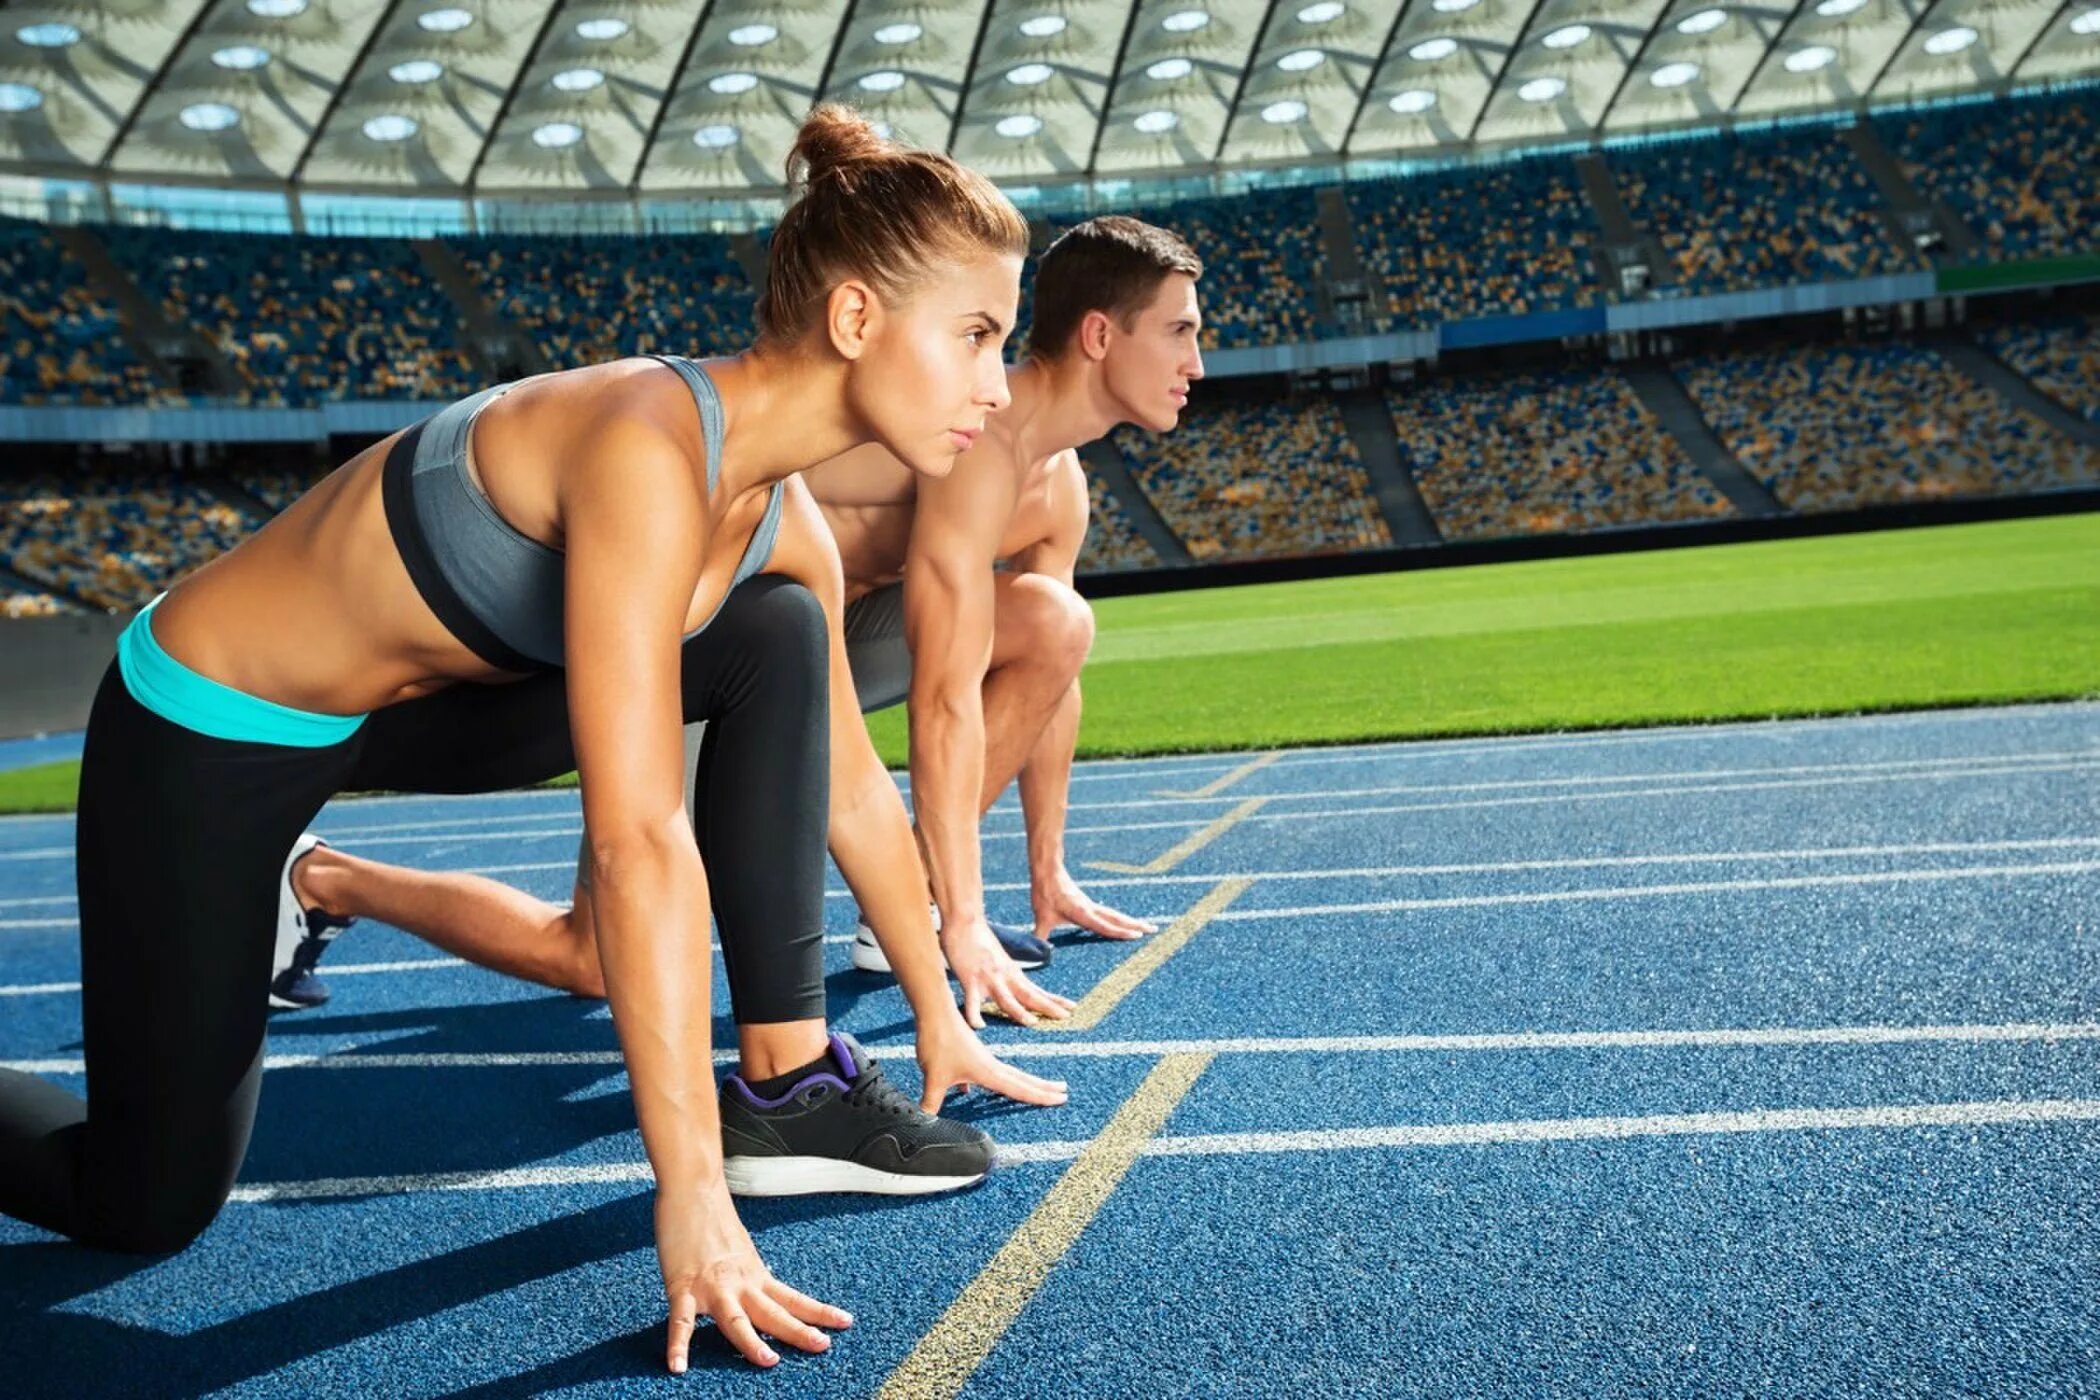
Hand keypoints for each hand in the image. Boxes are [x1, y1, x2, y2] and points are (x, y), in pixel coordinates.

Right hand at [658, 1186, 852, 1372]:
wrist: (691, 1188)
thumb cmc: (711, 1217)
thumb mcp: (740, 1249)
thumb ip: (747, 1273)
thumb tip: (759, 1286)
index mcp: (755, 1274)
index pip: (793, 1298)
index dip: (819, 1312)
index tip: (845, 1323)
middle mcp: (739, 1282)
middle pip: (773, 1312)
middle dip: (799, 1331)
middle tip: (823, 1346)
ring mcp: (712, 1286)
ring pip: (736, 1319)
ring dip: (752, 1342)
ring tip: (769, 1361)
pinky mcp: (683, 1286)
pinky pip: (680, 1321)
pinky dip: (678, 1345)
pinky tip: (678, 1366)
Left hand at [917, 1013, 1068, 1111]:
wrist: (934, 1012)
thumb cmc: (938, 1041)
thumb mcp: (933, 1078)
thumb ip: (931, 1103)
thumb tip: (924, 1123)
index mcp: (988, 1072)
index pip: (1020, 1088)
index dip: (1041, 1096)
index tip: (1061, 1099)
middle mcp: (990, 1065)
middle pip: (1023, 1079)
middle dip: (1043, 1088)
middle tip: (1064, 1092)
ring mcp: (982, 1058)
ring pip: (1009, 1074)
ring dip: (1025, 1082)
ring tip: (1038, 1088)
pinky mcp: (970, 1054)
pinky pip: (989, 1072)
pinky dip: (991, 1080)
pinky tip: (969, 1089)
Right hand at [942, 912, 1075, 1029]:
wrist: (964, 920)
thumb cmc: (978, 939)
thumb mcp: (998, 959)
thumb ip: (1004, 974)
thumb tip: (1011, 986)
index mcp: (1012, 973)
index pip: (1037, 990)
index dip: (1054, 1000)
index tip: (1071, 1008)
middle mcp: (1004, 976)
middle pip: (1029, 996)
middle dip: (1048, 1007)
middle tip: (1065, 1017)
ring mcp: (988, 978)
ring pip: (1006, 999)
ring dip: (1019, 1012)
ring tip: (1032, 1023)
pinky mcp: (970, 979)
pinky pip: (972, 1002)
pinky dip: (975, 1015)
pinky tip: (979, 1026)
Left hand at [1033, 866, 1156, 942]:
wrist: (1048, 871)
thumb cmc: (1045, 893)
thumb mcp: (1041, 916)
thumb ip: (1040, 935)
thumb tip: (1036, 952)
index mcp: (1083, 913)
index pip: (1105, 926)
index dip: (1121, 932)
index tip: (1137, 936)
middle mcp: (1091, 909)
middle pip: (1118, 918)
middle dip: (1136, 925)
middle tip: (1154, 929)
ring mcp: (1091, 905)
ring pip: (1115, 915)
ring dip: (1131, 921)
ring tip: (1147, 926)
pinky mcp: (1088, 903)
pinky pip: (1108, 913)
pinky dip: (1119, 919)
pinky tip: (1122, 923)